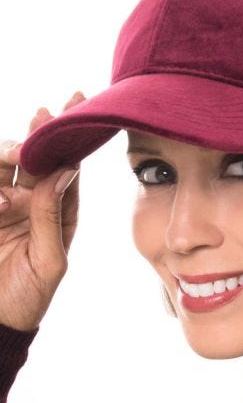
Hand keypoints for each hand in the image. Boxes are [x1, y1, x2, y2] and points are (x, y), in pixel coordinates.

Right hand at [0, 92, 85, 330]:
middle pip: (36, 159)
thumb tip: (67, 169)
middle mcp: (32, 204)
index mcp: (58, 213)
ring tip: (17, 156)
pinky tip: (1, 200)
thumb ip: (53, 215)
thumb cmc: (29, 296)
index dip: (72, 140)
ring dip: (10, 154)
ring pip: (5, 166)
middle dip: (39, 134)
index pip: (67, 169)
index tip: (76, 106)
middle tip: (42, 116)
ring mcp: (4, 206)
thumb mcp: (48, 260)